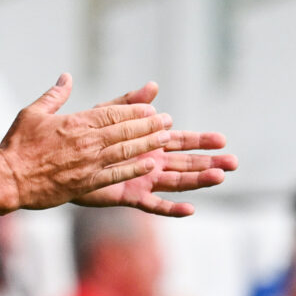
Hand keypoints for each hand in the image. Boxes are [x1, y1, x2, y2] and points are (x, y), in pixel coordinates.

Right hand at [0, 75, 173, 209]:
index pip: (112, 113)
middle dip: (148, 125)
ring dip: (147, 144)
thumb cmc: (17, 145)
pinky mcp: (86, 184)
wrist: (8, 178)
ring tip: (165, 139)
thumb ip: (54, 95)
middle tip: (167, 121)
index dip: (134, 111)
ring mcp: (88, 164)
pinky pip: (116, 175)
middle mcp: (86, 142)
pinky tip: (149, 165)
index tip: (150, 108)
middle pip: (124, 131)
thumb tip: (66, 78)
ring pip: (125, 151)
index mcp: (75, 123)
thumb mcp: (32, 113)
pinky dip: (134, 169)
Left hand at [73, 81, 236, 214]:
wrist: (61, 159)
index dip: (201, 140)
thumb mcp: (108, 114)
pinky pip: (153, 205)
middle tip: (234, 162)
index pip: (181, 140)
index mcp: (148, 143)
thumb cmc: (84, 136)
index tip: (222, 140)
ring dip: (198, 180)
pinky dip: (172, 208)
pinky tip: (190, 209)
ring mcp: (142, 180)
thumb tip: (153, 86)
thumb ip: (130, 103)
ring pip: (176, 182)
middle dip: (209, 162)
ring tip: (219, 177)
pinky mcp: (129, 195)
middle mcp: (150, 163)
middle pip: (186, 162)